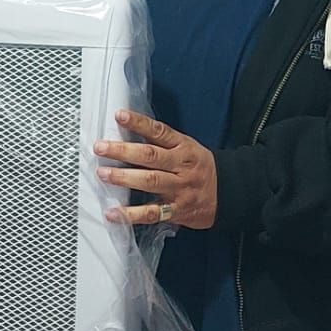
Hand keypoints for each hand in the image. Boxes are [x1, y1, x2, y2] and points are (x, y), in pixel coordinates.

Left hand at [93, 109, 217, 229]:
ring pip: (151, 181)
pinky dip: (131, 214)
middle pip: (151, 156)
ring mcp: (180, 189)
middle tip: (101, 147)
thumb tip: (129, 135)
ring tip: (103, 173)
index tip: (119, 115)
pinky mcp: (177, 211)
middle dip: (123, 151)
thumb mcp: (188, 149)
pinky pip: (153, 213)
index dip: (139, 123)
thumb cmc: (201, 169)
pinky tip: (113, 213)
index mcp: (183, 147)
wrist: (229, 194)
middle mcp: (181, 166)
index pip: (160, 131)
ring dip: (124, 178)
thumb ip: (163, 144)